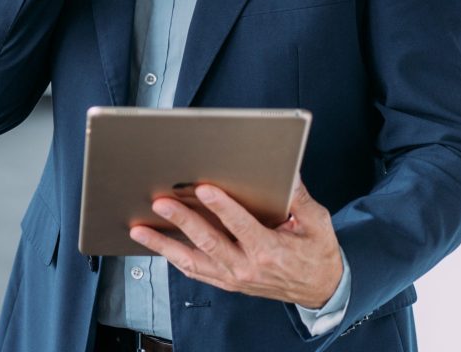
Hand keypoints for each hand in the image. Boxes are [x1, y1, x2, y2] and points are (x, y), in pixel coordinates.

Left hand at [128, 180, 342, 308]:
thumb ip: (298, 197)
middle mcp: (248, 266)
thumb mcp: (316, 223)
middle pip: (209, 242)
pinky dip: (173, 257)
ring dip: (163, 244)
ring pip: (192, 260)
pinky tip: (155, 244)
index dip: (221, 207)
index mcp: (270, 250)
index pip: (241, 225)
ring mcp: (234, 277)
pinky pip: (195, 271)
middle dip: (182, 220)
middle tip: (160, 203)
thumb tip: (286, 171)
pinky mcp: (227, 281)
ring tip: (139, 229)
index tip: (203, 188)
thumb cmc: (316, 253)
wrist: (320, 289)